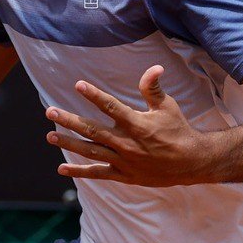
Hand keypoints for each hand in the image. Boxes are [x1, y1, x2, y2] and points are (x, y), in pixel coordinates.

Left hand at [45, 66, 215, 186]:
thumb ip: (153, 88)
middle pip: (92, 130)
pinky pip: (98, 173)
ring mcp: (124, 161)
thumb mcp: (168, 106)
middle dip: (69, 120)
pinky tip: (62, 169)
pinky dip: (80, 171)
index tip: (79, 84)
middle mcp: (127, 143)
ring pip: (91, 151)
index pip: (111, 106)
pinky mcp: (124, 175)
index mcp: (137, 124)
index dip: (94, 95)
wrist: (191, 162)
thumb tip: (154, 67)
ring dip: (69, 143)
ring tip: (50, 136)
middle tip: (50, 111)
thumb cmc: (179, 130)